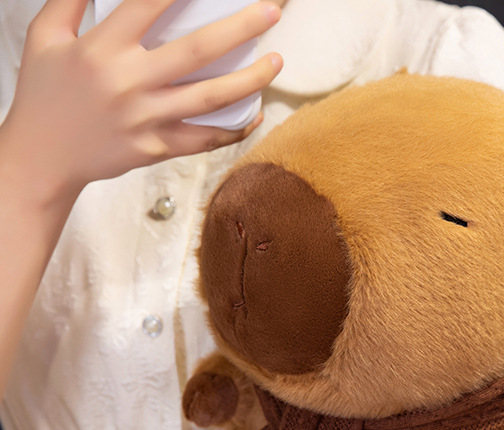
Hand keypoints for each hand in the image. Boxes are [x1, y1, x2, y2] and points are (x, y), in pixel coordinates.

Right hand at [2, 0, 282, 198]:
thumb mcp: (46, 35)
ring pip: (210, 98)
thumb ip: (74, 0)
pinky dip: (234, 129)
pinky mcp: (157, 148)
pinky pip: (204, 139)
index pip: (148, 3)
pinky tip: (256, 114)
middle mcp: (130, 83)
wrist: (43, 157)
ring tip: (277, 63)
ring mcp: (147, 119)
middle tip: (273, 12)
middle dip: (241, 28)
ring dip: (250, 80)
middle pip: (197, 51)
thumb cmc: (44, 93)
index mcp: (102, 48)